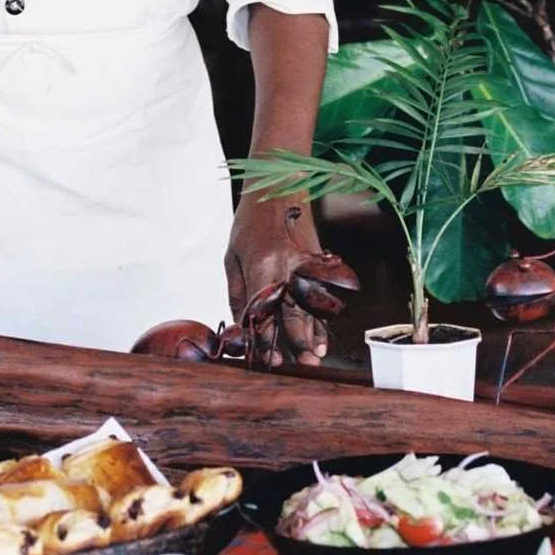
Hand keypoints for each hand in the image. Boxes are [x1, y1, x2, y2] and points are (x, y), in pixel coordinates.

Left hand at [224, 194, 330, 365]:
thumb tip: (242, 327)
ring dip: (312, 337)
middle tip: (298, 367)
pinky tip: (321, 339)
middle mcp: (288, 267)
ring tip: (313, 360)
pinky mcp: (318, 263)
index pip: (265, 311)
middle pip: (294, 313)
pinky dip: (321, 320)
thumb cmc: (249, 224)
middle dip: (296, 344)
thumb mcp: (232, 257)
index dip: (267, 338)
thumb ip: (238, 295)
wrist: (280, 187)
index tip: (267, 359)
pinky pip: (321, 298)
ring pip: (311, 309)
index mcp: (262, 265)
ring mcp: (307, 265)